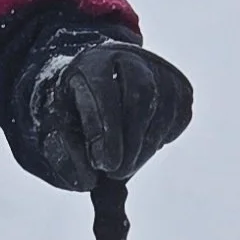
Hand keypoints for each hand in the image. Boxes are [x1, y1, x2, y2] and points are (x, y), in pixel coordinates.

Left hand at [34, 39, 193, 187]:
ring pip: (163, 106)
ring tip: (127, 166)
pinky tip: (143, 146)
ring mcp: (157, 68)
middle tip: (117, 172)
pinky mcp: (178, 84)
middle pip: (140, 93)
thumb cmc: (77, 111)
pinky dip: (164, 137)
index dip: (105, 131)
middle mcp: (127, 57)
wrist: (99, 84)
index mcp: (90, 63)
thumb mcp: (59, 127)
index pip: (103, 91)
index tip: (104, 165)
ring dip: (146, 145)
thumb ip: (67, 154)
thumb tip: (89, 182)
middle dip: (130, 140)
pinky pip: (180, 114)